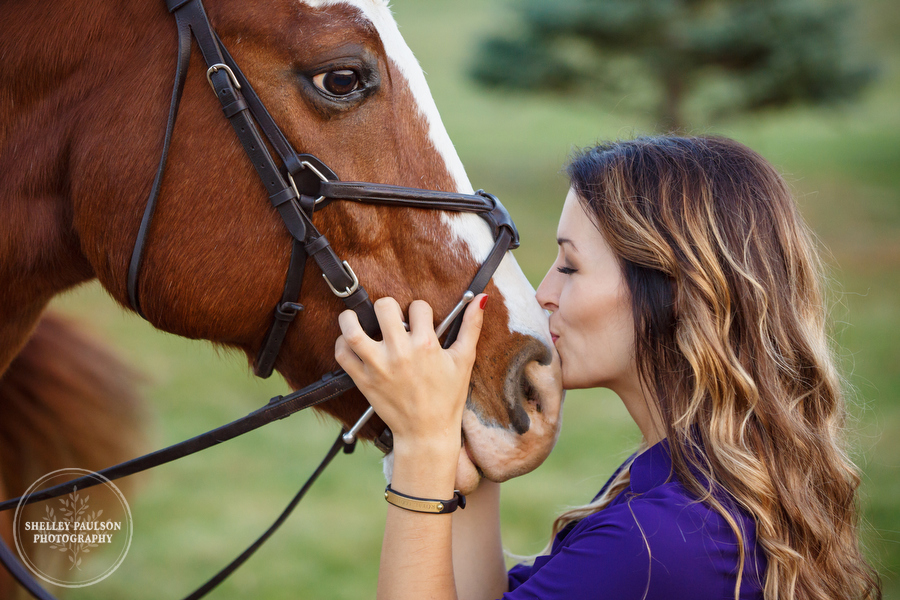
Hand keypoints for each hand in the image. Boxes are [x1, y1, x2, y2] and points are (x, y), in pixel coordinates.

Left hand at [334, 295, 486, 458]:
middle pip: (384, 307)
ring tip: (358, 318)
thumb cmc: (447, 397)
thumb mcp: (464, 360)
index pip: (418, 306)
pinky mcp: (362, 380)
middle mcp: (400, 352)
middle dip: (389, 307)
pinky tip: (352, 342)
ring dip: (352, 318)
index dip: (420, 311)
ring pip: (352, 329)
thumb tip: (481, 299)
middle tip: (392, 320)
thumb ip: (472, 326)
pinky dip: (342, 343)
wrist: (427, 433)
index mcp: (426, 345)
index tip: (421, 322)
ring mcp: (378, 366)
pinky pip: (342, 354)